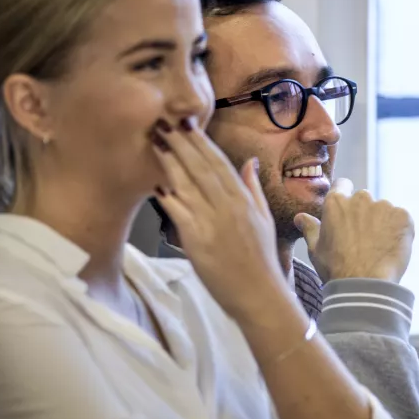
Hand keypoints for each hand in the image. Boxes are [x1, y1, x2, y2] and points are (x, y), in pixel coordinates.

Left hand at [151, 118, 287, 319]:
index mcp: (243, 199)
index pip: (219, 163)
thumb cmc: (261, 260)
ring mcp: (213, 222)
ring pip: (188, 185)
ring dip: (170, 161)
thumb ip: (252, 188)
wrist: (259, 296)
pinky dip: (168, 196)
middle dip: (182, 143)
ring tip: (156, 141)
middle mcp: (228, 206)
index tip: (187, 122)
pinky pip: (180, 213)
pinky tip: (155, 182)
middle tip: (164, 122)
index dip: (201, 142)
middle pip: (201, 168)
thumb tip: (249, 162)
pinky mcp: (198, 241)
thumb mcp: (264, 218)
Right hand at [294, 178, 413, 283]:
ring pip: (383, 210)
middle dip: (364, 213)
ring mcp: (384, 206)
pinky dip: (398, 230)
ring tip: (378, 247)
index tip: (347, 212)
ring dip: (382, 222)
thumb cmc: (336, 268)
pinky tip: (390, 248)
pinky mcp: (403, 217)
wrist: (365, 285)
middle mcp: (360, 198)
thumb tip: (299, 217)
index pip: (342, 185)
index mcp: (336, 202)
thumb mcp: (316, 249)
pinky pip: (401, 219)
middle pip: (364, 199)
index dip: (345, 197)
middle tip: (362, 238)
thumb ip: (309, 228)